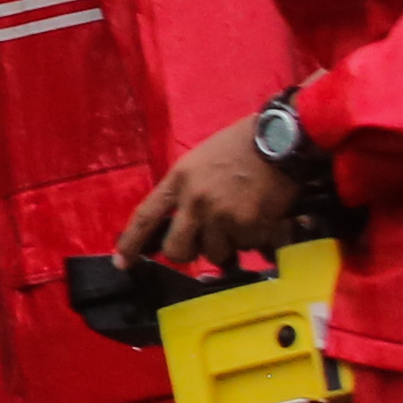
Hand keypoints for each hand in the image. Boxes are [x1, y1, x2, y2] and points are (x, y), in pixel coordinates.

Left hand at [118, 117, 304, 266]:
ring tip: (244, 221)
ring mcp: (223, 215)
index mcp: (178, 180)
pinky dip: (260, 241)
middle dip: (189, 253)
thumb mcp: (199, 162)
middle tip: (205, 244)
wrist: (279, 139)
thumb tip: (183, 224)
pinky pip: (251, 249)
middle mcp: (195, 201)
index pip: (145, 217)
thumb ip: (186, 191)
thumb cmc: (240, 146)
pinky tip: (266, 221)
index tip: (123, 263)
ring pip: (217, 254)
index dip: (130, 243)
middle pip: (177, 249)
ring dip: (230, 245)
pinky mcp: (252, 225)